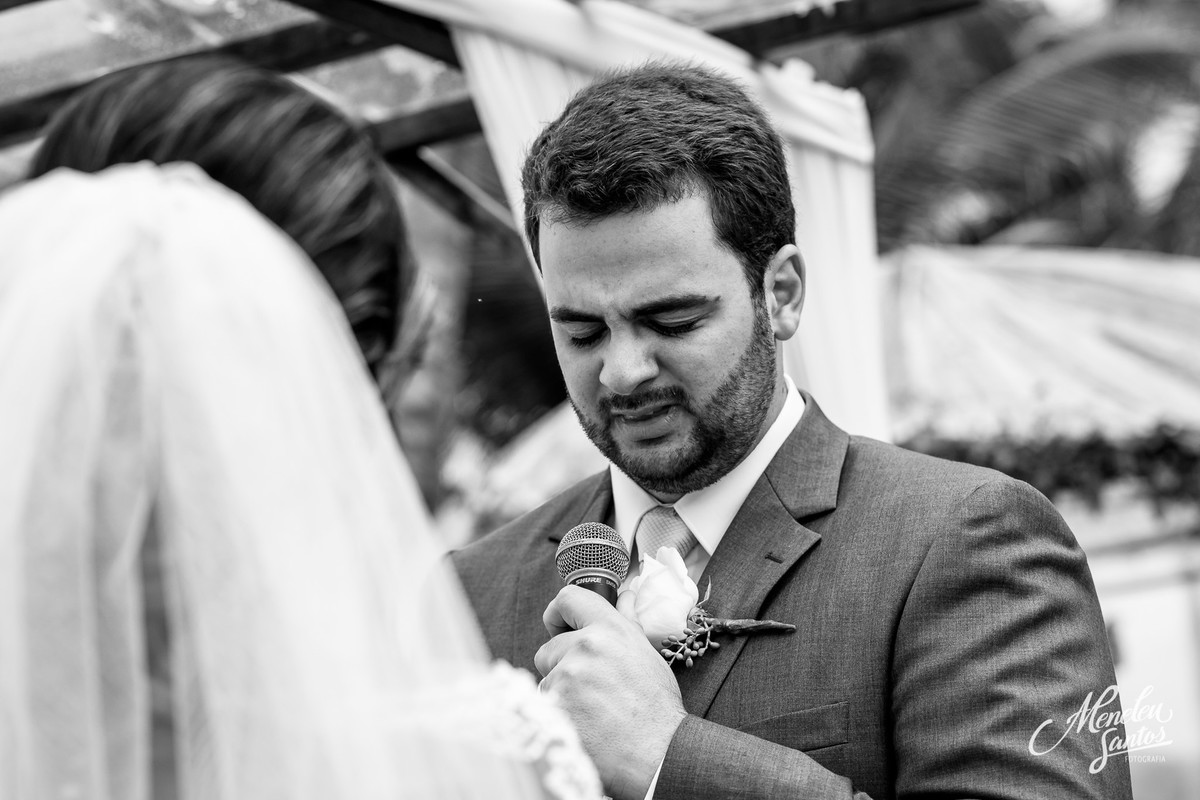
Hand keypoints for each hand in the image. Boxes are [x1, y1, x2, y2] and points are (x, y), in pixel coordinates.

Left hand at [536, 585, 687, 799]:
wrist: (657, 753)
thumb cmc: (656, 706)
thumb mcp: (646, 655)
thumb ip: (626, 622)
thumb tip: (625, 596)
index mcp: (609, 630)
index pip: (568, 599)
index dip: (559, 613)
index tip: (560, 626)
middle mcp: (584, 648)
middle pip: (549, 647)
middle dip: (561, 665)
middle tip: (589, 687)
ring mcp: (566, 678)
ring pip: (545, 679)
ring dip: (559, 692)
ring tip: (590, 710)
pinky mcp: (553, 706)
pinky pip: (542, 705)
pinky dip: (556, 715)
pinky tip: (582, 724)